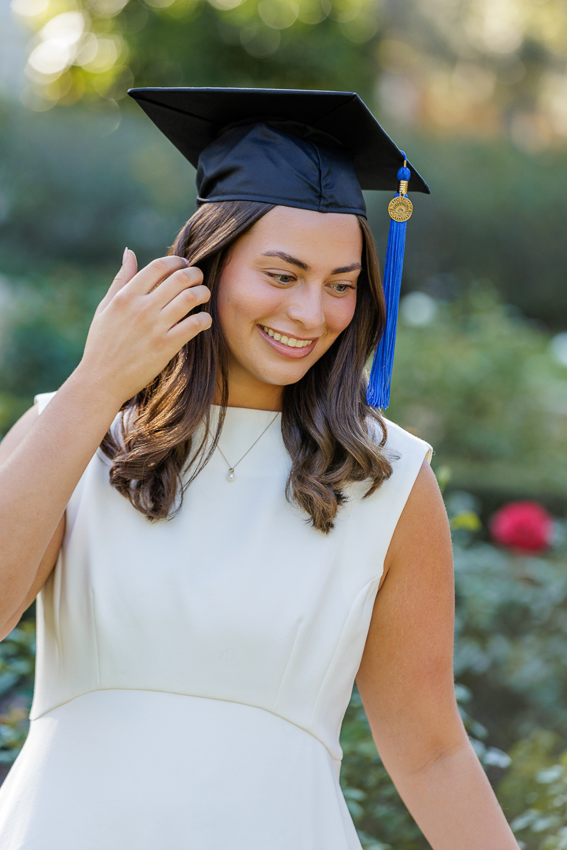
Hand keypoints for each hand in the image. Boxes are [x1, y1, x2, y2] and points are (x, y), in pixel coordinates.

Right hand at [78, 249, 211, 405]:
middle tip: (199, 278)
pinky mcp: (166, 346)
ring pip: (191, 298)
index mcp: (125, 297)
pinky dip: (205, 319)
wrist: (101, 381)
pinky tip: (204, 320)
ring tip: (204, 295)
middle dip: (195, 274)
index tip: (184, 265)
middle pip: (179, 279)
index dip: (177, 261)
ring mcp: (155, 327)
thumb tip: (129, 252)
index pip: (158, 267)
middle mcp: (141, 308)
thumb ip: (120, 279)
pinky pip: (195, 324)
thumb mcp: (105, 308)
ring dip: (203, 293)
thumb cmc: (102, 345)